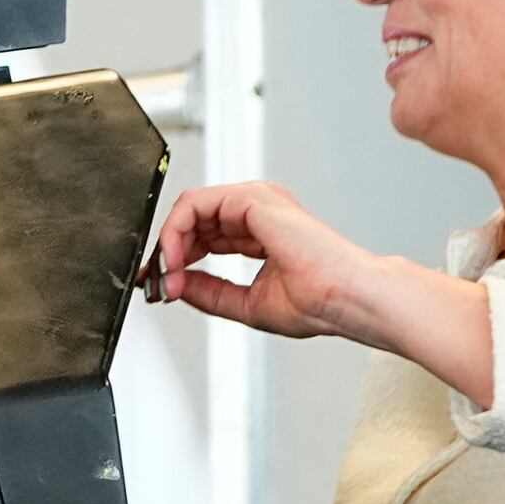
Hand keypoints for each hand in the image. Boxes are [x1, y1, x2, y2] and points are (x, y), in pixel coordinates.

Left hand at [150, 181, 499, 406]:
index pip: (205, 236)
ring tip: (164, 276)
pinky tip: (173, 260)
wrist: (347, 300)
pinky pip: (195, 205)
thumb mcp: (247, 303)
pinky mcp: (252, 199)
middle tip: (157, 284)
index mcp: (261, 231)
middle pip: (194, 221)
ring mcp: (255, 201)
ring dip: (168, 244)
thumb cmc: (320, 303)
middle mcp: (257, 211)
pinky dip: (175, 232)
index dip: (178, 259)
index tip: (162, 285)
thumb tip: (176, 285)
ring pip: (190, 209)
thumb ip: (210, 291)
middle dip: (168, 253)